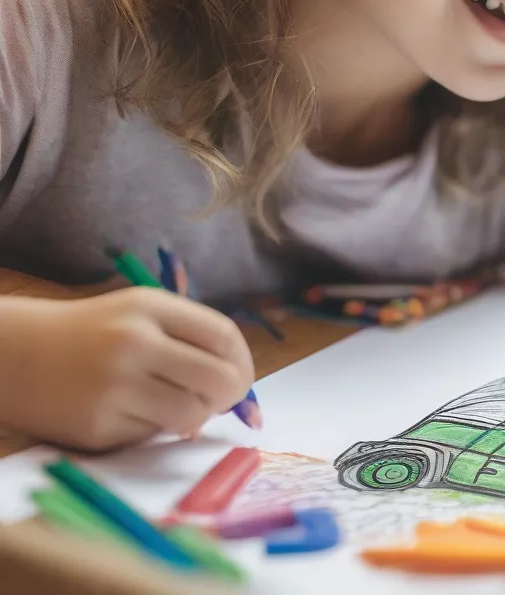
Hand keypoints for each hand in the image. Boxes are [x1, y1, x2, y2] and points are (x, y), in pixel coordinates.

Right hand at [1, 288, 254, 450]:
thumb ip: (189, 336)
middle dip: (231, 394)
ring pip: (191, 414)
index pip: (224, 335)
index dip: (243, 360)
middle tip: (221, 399)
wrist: (18, 355)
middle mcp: (134, 344)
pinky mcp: (98, 428)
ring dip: (196, 416)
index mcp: (150, 308)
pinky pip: (152, 435)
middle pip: (218, 378)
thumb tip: (236, 381)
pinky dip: (155, 428)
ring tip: (180, 406)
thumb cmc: (94, 332)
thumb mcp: (142, 312)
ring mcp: (114, 388)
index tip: (240, 373)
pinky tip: (133, 412)